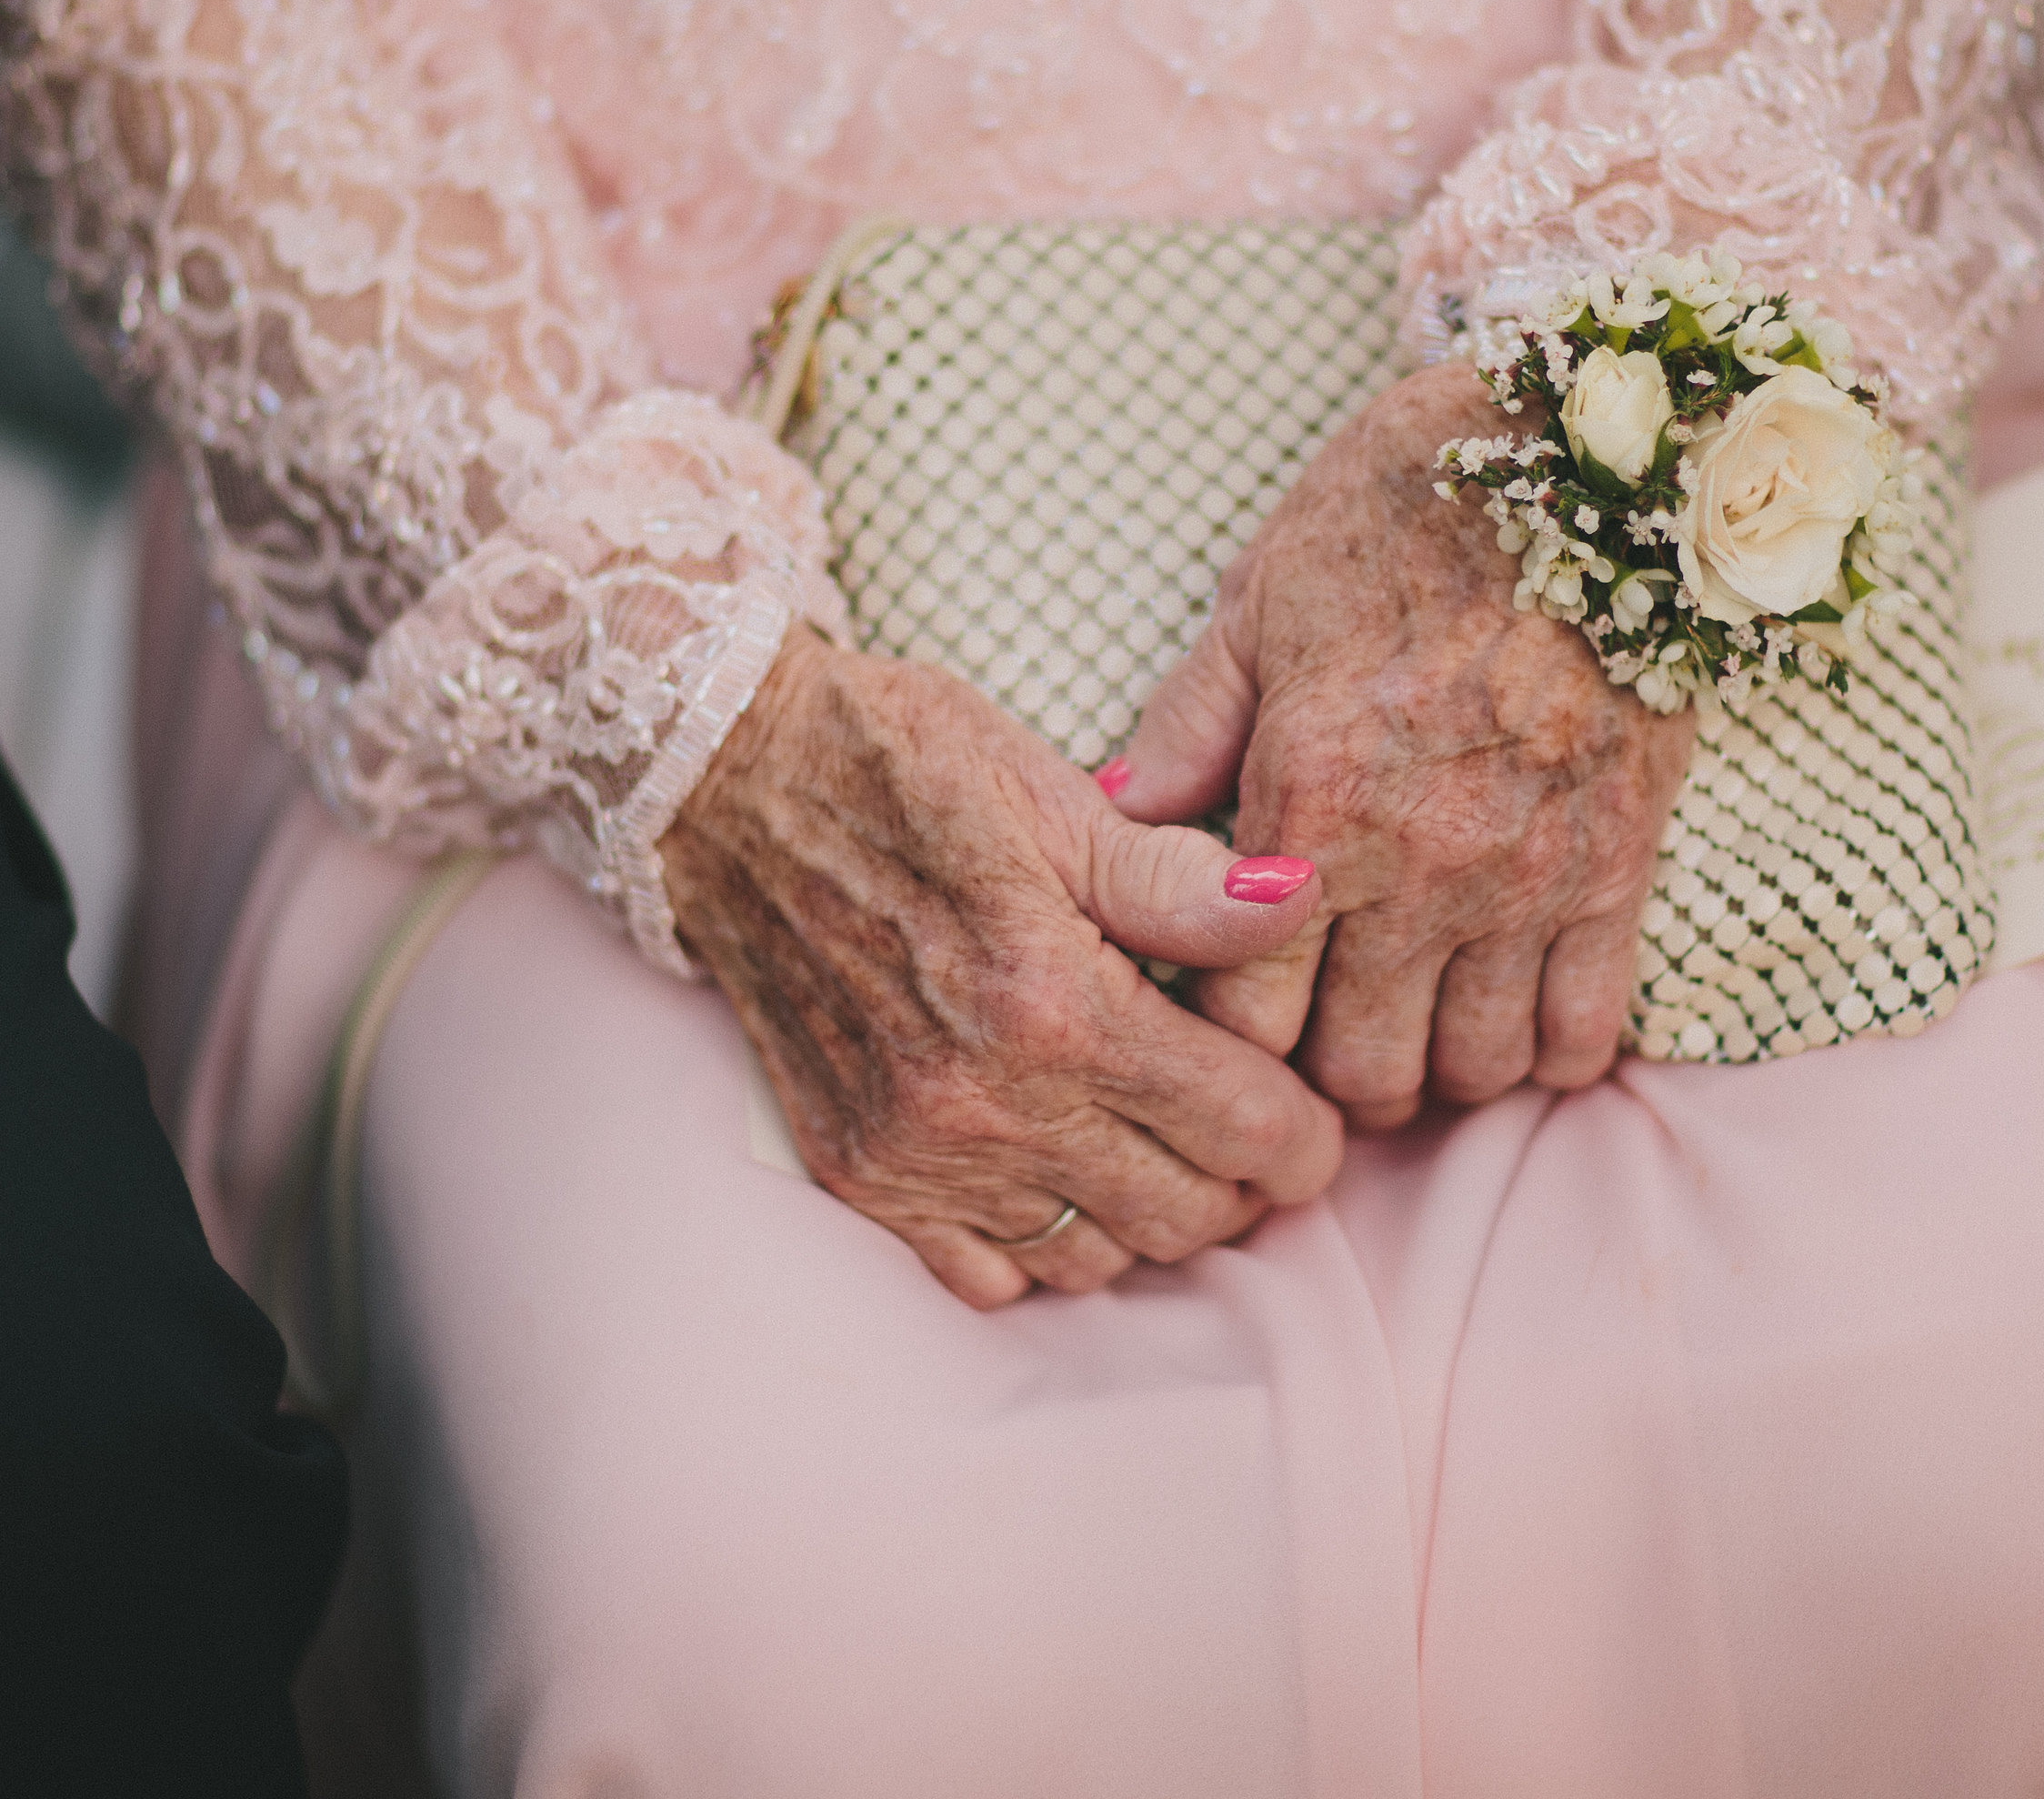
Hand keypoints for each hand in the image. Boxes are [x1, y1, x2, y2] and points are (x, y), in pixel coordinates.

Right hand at [663, 630, 1346, 1307]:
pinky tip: (1060, 1174)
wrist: (731, 783)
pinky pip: (988, 1277)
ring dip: (1149, 1216)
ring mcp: (916, 1152)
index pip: (1245, 1129)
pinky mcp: (859, 1174)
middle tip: (1247, 1127)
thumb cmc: (906, 767)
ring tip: (1159, 1144)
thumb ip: (1184, 880)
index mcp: (1057, 1003)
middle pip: (1187, 1214)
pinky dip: (1045, 1246)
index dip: (1308, 1135)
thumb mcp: (1058, 795)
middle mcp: (987, 1101)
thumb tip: (1302, 903)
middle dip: (1243, 1181)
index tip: (1313, 1114)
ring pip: (1097, 1259)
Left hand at [1106, 361, 1699, 1129]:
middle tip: (1317, 1041)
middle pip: (1359, 1072)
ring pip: (1472, 1071)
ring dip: (1433, 1072)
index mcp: (1310, 801)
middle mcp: (1420, 863)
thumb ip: (1185, 725)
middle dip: (1325, 1080)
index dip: (1223, 1041)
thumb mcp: (1261, 597)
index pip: (1243, 1015)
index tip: (1226, 1015)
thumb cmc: (1403, 508)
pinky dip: (1541, 1052)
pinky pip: (1585, 1030)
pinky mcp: (1622, 868)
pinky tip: (1508, 1013)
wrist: (1589, 450)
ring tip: (1409, 1030)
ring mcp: (1530, 876)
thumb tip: (1104, 815)